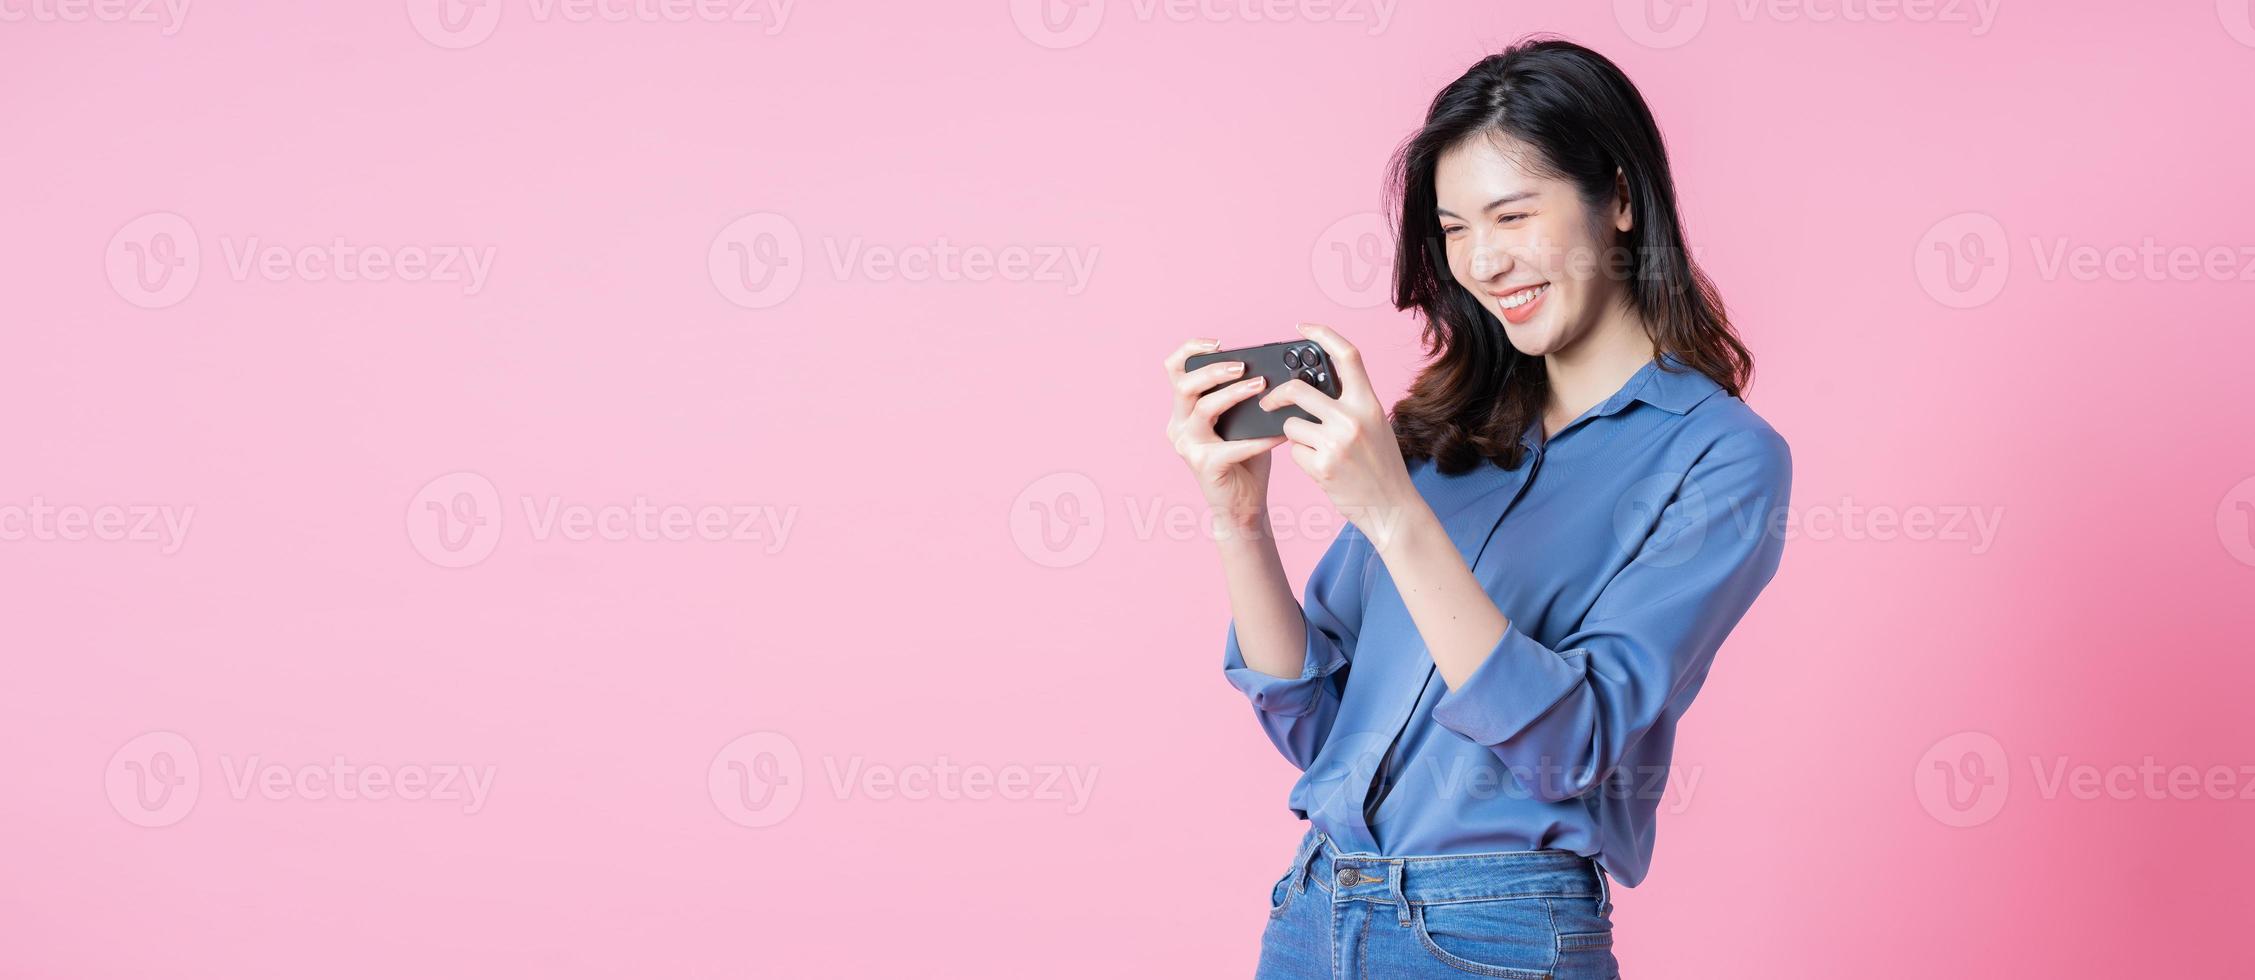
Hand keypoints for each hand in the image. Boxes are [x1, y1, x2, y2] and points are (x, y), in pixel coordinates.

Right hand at [1163, 338, 1289, 538]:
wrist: (1243, 506)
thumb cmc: (1246, 460)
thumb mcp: (1242, 421)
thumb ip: (1244, 397)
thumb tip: (1270, 368)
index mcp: (1184, 411)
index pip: (1174, 371)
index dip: (1190, 351)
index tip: (1217, 342)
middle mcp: (1178, 426)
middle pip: (1184, 386)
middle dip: (1214, 370)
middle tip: (1243, 367)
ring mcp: (1187, 447)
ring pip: (1203, 408)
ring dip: (1233, 394)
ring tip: (1261, 386)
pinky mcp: (1204, 465)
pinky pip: (1232, 446)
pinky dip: (1258, 438)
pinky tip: (1279, 434)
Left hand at [1258, 323, 1423, 548]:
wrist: (1392, 507)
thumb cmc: (1381, 466)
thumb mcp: (1375, 425)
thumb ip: (1350, 404)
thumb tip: (1311, 387)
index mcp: (1369, 403)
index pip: (1347, 356)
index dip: (1323, 334)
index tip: (1303, 328)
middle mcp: (1353, 418)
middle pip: (1298, 389)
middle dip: (1276, 395)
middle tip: (1268, 403)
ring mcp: (1336, 443)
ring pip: (1291, 425)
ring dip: (1294, 436)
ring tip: (1317, 450)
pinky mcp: (1322, 466)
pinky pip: (1294, 452)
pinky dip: (1301, 459)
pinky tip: (1322, 469)